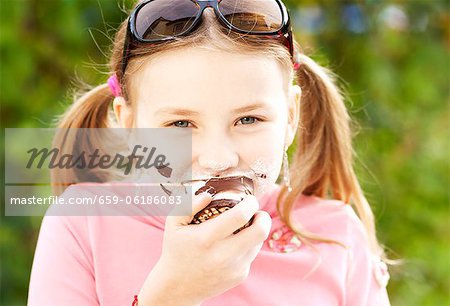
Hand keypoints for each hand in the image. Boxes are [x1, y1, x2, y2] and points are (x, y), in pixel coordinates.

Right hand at [138, 191, 271, 304]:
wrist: (178, 287)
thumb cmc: (176, 249)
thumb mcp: (174, 223)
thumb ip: (190, 204)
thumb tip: (209, 194)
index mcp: (206, 238)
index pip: (239, 216)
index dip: (250, 204)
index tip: (249, 199)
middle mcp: (223, 255)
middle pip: (260, 231)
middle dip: (263, 217)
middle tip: (256, 212)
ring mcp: (234, 268)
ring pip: (258, 242)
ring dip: (255, 230)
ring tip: (243, 226)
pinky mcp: (240, 276)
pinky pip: (252, 254)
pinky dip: (247, 245)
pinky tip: (233, 244)